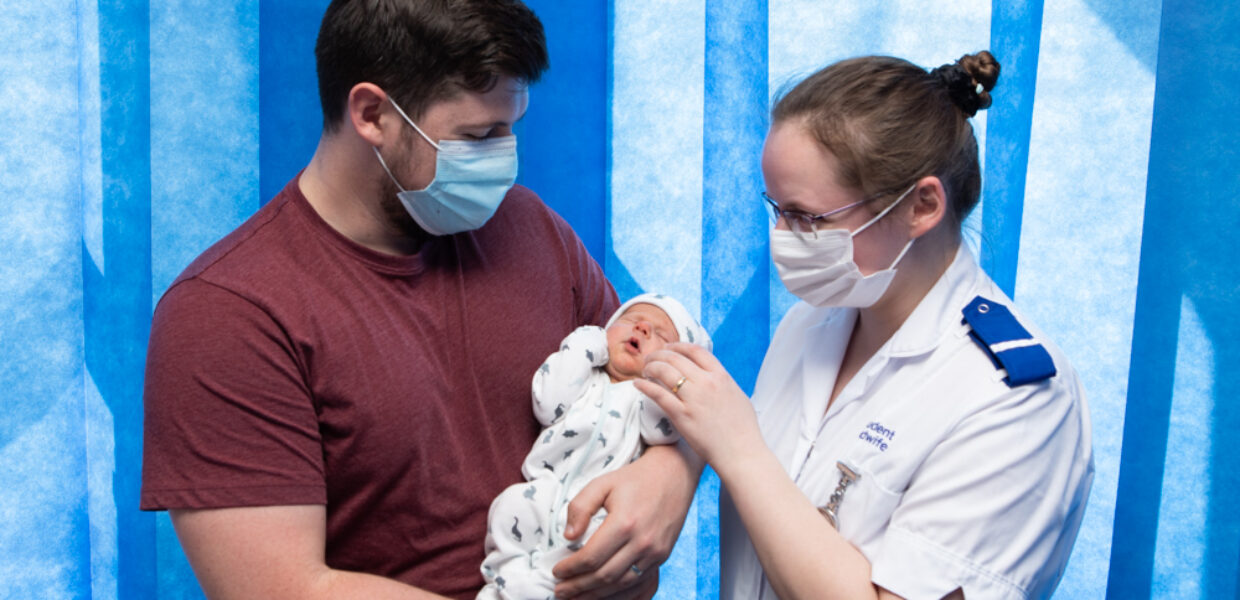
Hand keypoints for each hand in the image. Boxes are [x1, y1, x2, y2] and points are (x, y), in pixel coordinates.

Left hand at [552, 445, 696, 598]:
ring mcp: (656, 553)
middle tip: (559, 591)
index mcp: (624, 523)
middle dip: (578, 587)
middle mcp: (642, 542)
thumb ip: (580, 507)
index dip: (570, 569)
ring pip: (622, 585)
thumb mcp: (602, 484)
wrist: (673, 474)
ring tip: (576, 598)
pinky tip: (604, 597)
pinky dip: (621, 596)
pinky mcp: (662, 557)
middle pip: (605, 576)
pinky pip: (640, 585)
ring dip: (596, 596)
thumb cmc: (634, 479)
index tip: (556, 572)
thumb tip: (568, 536)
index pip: (591, 557)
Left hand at [634, 343, 764, 470]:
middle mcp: (707, 383)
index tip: (668, 348)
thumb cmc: (744, 430)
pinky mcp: (682, 416)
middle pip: (676, 358)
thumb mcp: (738, 396)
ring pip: (664, 371)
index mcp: (721, 376)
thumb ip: (724, 383)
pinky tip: (638, 384)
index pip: (695, 350)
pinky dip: (645, 386)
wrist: (742, 454)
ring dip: (651, 367)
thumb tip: (715, 377)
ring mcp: (694, 398)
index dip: (678, 346)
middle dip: (659, 355)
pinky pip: (658, 394)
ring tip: (645, 370)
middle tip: (650, 358)